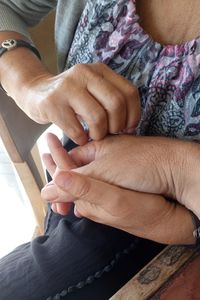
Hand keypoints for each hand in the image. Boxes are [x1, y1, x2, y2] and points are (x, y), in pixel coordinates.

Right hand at [22, 63, 139, 144]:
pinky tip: (80, 137)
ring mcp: (67, 87)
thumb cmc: (72, 97)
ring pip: (97, 117)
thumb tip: (131, 125)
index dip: (133, 114)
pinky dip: (82, 139)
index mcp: (99, 70)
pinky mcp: (52, 103)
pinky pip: (77, 130)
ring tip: (94, 136)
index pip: (129, 92)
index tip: (128, 127)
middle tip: (110, 133)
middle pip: (116, 104)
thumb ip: (112, 99)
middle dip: (117, 126)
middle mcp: (84, 73)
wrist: (37, 93)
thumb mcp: (93, 89)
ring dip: (99, 134)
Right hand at [41, 135, 194, 243]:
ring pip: (91, 183)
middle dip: (68, 191)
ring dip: (82, 197)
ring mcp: (116, 167)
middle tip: (62, 209)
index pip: (68, 162)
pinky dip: (97, 198)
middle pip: (79, 174)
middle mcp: (105, 156)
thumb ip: (74, 183)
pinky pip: (105, 188)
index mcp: (97, 147)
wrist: (178, 170)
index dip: (58, 181)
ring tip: (75, 211)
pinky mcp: (126, 179)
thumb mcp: (103, 173)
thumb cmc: (141, 164)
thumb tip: (46, 192)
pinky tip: (93, 208)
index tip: (54, 201)